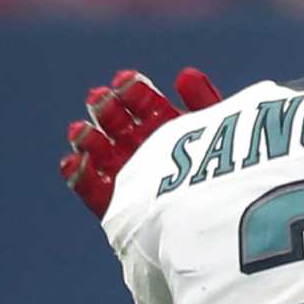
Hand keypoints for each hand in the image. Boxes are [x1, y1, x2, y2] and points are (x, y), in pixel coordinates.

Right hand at [60, 67, 221, 218]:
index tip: (125, 80)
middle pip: (122, 127)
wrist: (220, 228)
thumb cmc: (229, 180)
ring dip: (90, 140)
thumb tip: (185, 74)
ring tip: (81, 131)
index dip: (136, 92)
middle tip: (99, 99)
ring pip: (104, 155)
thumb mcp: (221, 135)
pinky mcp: (118, 210)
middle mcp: (152, 155)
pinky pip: (93, 191)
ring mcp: (134, 181)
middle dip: (108, 111)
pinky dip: (80, 176)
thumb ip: (205, 103)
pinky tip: (74, 161)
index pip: (150, 107)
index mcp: (175, 134)